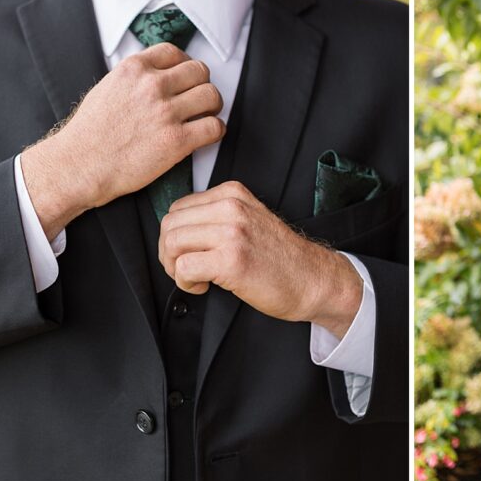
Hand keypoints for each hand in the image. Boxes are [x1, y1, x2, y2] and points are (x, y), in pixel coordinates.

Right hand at [22, 44, 224, 238]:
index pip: (174, 52)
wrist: (79, 165)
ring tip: (205, 116)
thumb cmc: (89, 134)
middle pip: (199, 71)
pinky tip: (206, 135)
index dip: (184, 65)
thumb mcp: (108, 88)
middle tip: (199, 99)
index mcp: (134, 69)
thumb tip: (157, 76)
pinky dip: (216, 130)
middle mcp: (152, 86)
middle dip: (202, 85)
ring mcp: (166, 112)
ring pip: (212, 96)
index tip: (185, 78)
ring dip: (212, 106)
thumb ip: (134, 79)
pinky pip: (214, 127)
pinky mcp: (177, 140)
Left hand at [158, 181, 363, 337]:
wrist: (311, 279)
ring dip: (175, 268)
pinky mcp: (231, 260)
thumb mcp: (248, 220)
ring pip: (172, 244)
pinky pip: (184, 267)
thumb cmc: (279, 257)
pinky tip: (204, 286)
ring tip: (196, 277)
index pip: (178, 208)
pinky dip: (186, 282)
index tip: (190, 253)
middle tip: (186, 269)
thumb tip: (174, 231)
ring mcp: (232, 232)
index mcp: (233, 194)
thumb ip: (216, 217)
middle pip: (169, 225)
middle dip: (169, 253)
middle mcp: (231, 208)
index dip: (175, 236)